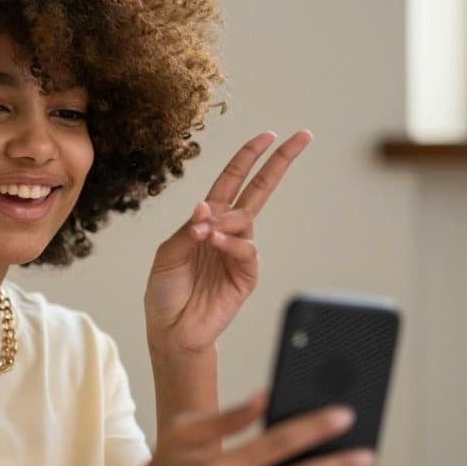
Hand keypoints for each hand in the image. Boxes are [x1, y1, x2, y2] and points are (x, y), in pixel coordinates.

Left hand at [144, 130, 311, 353]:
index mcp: (207, 219)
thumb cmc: (166, 291)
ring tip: (204, 235)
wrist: (172, 330)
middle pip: (259, 189)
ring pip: (246, 219)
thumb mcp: (168, 253)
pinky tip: (215, 242)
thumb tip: (206, 204)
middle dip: (279, 162)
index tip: (269, 135)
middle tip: (301, 137)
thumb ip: (189, 228)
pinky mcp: (247, 275)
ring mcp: (239, 252)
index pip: (233, 180)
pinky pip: (247, 250)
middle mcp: (227, 231)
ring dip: (225, 221)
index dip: (249, 157)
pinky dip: (231, 243)